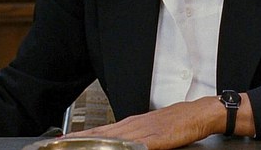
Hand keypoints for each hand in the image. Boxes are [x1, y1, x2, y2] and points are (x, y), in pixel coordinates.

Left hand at [67, 96, 222, 149]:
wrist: (197, 114)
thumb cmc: (177, 123)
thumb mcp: (152, 131)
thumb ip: (135, 139)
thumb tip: (123, 145)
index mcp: (131, 124)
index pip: (101, 131)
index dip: (81, 136)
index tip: (64, 140)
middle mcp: (134, 126)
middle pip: (102, 134)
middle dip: (82, 140)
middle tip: (63, 143)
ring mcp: (144, 131)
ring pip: (114, 139)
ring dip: (96, 143)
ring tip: (77, 144)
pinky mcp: (156, 139)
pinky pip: (137, 145)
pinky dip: (124, 147)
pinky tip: (115, 148)